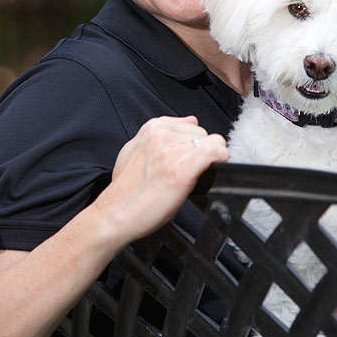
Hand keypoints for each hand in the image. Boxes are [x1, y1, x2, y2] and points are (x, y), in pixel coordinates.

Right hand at [95, 116, 227, 242]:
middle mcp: (162, 136)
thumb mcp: (134, 150)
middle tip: (188, 170)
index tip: (189, 156)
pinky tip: (215, 167)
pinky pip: (214, 152)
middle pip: (202, 134)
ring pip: (211, 142)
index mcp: (151, 129)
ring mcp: (172, 152)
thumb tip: (186, 121)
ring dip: (209, 158)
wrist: (116, 214)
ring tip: (194, 175)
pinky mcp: (182, 170)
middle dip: (200, 151)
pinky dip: (220, 158)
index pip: (190, 124)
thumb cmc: (126, 190)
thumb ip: (158, 134)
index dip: (193, 143)